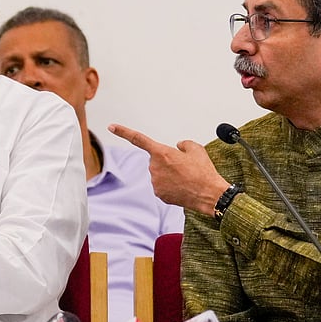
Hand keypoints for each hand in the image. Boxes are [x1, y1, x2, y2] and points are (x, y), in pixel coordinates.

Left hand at [107, 123, 229, 214]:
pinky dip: (171, 185)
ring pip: (160, 173)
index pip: (138, 139)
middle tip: (185, 167)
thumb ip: (183, 144)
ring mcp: (155, 182)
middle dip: (168, 161)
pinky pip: (162, 185)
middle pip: (157, 160)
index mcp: (161, 153)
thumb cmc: (203, 171)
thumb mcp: (196, 149)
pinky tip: (183, 187)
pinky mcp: (159, 194)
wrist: (209, 194)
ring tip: (187, 178)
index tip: (111, 127)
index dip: (123, 132)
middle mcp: (154, 168)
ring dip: (170, 174)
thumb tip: (177, 147)